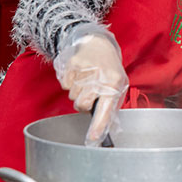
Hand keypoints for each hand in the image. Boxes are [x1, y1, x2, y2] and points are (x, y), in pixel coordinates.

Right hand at [52, 24, 128, 146]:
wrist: (98, 43)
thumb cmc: (109, 69)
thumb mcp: (117, 84)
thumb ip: (110, 104)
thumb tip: (102, 128)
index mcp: (114, 83)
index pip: (106, 109)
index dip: (98, 125)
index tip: (93, 139)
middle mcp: (99, 76)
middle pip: (82, 105)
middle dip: (83, 104)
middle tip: (90, 95)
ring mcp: (85, 69)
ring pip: (72, 96)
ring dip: (77, 92)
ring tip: (87, 80)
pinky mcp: (72, 64)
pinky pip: (65, 85)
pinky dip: (70, 83)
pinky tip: (79, 74)